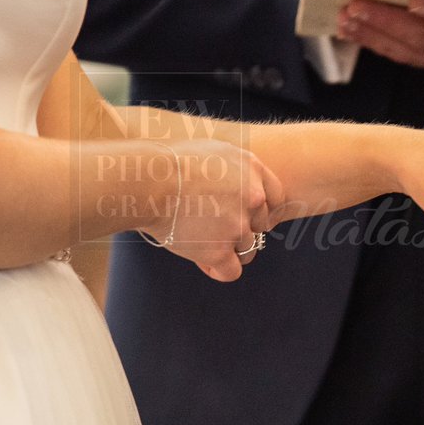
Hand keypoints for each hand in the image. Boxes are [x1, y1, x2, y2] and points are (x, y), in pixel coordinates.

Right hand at [140, 141, 283, 282]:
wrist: (148, 180)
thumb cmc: (166, 163)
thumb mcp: (212, 152)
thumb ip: (231, 170)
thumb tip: (230, 185)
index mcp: (253, 169)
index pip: (275, 197)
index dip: (259, 210)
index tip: (243, 215)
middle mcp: (253, 197)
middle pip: (260, 226)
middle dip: (240, 229)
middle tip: (211, 227)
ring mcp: (238, 225)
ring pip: (247, 250)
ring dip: (227, 249)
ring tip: (200, 241)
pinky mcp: (219, 250)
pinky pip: (231, 272)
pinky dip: (218, 269)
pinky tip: (202, 262)